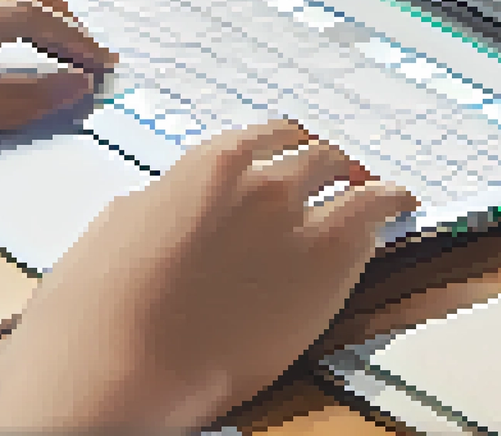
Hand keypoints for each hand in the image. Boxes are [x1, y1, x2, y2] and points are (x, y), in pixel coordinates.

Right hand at [0, 120, 418, 431]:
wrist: (121, 362)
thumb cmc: (97, 307)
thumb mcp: (116, 231)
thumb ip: (160, 208)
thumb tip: (166, 206)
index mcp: (202, 165)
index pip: (263, 139)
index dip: (283, 150)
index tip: (292, 159)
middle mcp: (257, 179)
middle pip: (313, 155)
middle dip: (326, 166)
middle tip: (337, 179)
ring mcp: (297, 218)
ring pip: (351, 177)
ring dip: (363, 182)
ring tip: (380, 192)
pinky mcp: (329, 266)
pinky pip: (379, 215)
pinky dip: (394, 204)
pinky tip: (403, 206)